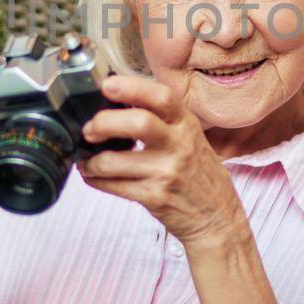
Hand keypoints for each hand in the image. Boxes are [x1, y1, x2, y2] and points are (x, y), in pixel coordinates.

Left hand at [78, 73, 245, 245]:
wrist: (217, 218)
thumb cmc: (198, 173)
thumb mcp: (191, 138)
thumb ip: (163, 120)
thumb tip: (119, 101)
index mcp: (186, 125)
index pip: (162, 97)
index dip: (132, 87)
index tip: (107, 85)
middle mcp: (179, 146)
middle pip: (138, 123)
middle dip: (104, 123)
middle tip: (89, 129)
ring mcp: (167, 173)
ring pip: (116, 161)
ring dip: (92, 161)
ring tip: (86, 160)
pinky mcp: (155, 198)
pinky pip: (115, 186)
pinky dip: (96, 180)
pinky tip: (92, 176)